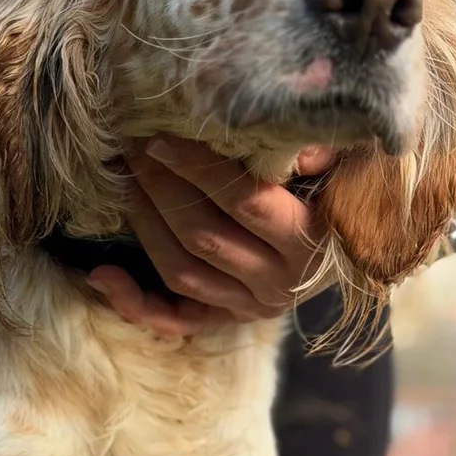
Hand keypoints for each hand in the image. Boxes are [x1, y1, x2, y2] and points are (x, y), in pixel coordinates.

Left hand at [91, 136, 455, 337]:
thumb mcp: (345, 163)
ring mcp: (252, 305)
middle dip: (159, 187)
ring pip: (183, 271)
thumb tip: (288, 136)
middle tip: (129, 145)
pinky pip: (176, 320)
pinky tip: (101, 275)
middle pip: (203, 234)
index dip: (198, 169)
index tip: (160, 135)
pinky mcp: (230, 320)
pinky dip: (135, 303)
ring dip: (144, 225)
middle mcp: (281, 279)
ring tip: (122, 180)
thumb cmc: (342, 189)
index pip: (246, 201)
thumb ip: (319, 147)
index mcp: (311, 238)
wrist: (354, 246)